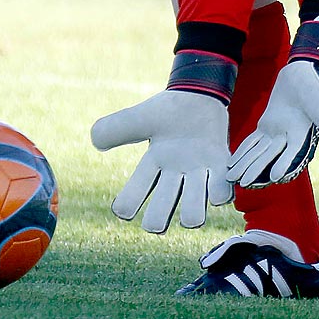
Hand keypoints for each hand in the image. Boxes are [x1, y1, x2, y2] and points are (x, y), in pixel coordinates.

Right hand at [90, 90, 234, 232]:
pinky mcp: (220, 167)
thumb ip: (115, 128)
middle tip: (156, 225)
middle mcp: (174, 175)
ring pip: (194, 209)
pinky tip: (215, 185)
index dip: (127, 206)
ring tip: (190, 214)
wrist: (200, 94)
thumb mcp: (138, 117)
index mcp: (152, 164)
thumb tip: (95, 142)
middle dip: (157, 220)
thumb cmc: (167, 109)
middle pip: (162, 210)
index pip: (134, 193)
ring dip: (191, 212)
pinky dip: (219, 195)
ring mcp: (198, 173)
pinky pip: (222, 192)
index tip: (123, 211)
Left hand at [227, 60, 318, 187]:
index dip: (284, 164)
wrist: (300, 74)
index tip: (274, 177)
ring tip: (232, 178)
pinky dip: (243, 152)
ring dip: (245, 164)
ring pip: (258, 152)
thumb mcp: (317, 94)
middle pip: (270, 156)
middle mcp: (287, 137)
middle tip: (243, 184)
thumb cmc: (311, 84)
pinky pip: (252, 142)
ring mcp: (275, 133)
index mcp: (301, 132)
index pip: (293, 152)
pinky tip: (233, 163)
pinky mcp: (266, 126)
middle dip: (256, 170)